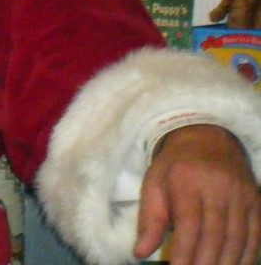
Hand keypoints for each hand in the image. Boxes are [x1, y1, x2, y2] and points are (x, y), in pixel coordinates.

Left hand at [135, 124, 260, 264]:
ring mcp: (240, 194)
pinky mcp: (255, 200)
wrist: (206, 138)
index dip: (186, 252)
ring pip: (238, 237)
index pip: (189, 224)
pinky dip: (247, 255)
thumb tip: (140, 253)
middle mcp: (217, 187)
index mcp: (186, 181)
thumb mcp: (153, 184)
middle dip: (206, 262)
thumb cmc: (175, 166)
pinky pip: (255, 234)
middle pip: (215, 234)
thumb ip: (149, 220)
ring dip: (227, 263)